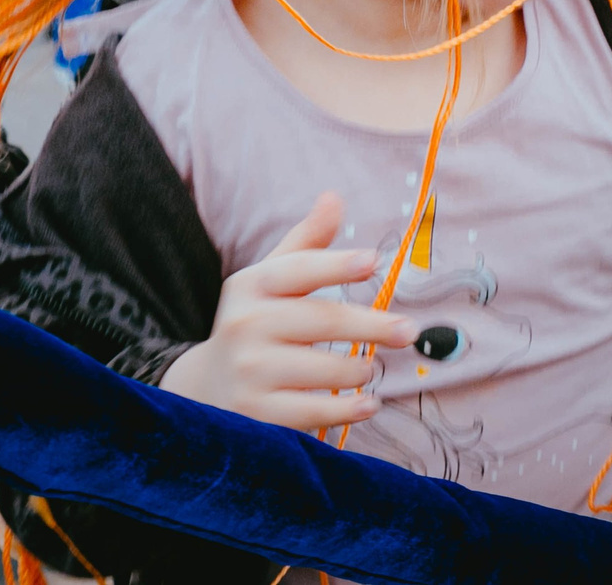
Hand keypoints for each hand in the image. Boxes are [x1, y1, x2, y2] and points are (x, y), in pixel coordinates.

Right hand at [159, 192, 416, 430]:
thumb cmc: (254, 322)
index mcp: (251, 285)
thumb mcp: (270, 279)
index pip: (297, 270)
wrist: (201, 387)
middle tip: (409, 331)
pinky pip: (311, 412)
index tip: (373, 260)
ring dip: (358, 370)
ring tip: (371, 369)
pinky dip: (345, 410)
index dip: (335, 265)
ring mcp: (248, 372)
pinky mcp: (254, 415)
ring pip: (322, 370)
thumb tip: (334, 197)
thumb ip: (306, 242)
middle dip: (371, 325)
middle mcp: (245, 326)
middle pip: (321, 320)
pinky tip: (368, 403)